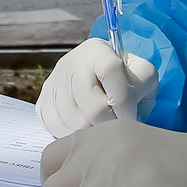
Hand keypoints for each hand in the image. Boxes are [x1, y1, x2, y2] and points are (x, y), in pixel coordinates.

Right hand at [37, 38, 158, 137]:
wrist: (94, 80)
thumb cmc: (123, 80)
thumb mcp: (141, 74)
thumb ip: (143, 83)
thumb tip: (129, 107)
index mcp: (97, 50)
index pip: (111, 71)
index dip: (125, 100)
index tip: (132, 114)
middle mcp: (71, 64)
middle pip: (93, 107)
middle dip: (112, 122)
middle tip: (118, 124)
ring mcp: (54, 85)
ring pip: (78, 124)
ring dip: (96, 132)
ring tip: (103, 125)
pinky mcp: (43, 105)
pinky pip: (60, 130)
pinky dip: (77, 135)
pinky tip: (87, 126)